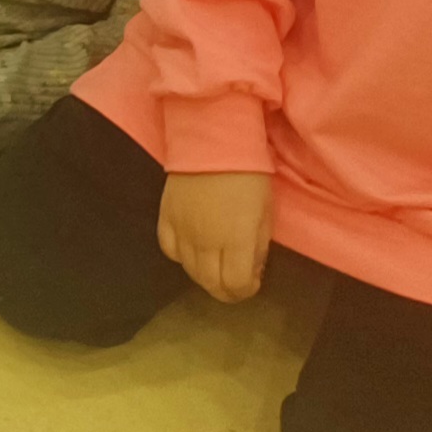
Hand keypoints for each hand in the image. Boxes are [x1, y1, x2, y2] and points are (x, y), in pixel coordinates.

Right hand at [158, 170, 273, 302]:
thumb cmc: (248, 176)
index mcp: (236, 240)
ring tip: (215, 265)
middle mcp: (206, 240)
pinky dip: (181, 256)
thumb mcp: (266, 213)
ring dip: (205, 276)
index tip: (252, 280)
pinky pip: (168, 249)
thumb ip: (258, 247)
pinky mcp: (165, 216)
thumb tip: (251, 269)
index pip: (235, 285)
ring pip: (189, 271)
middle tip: (235, 281)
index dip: (246, 290)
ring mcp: (182, 229)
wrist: (214, 140)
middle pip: (211, 284)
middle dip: (227, 290)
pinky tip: (192, 249)